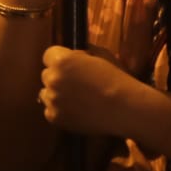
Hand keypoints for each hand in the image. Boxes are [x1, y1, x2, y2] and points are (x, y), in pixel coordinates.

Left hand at [38, 46, 158, 137]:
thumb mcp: (101, 56)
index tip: (70, 66)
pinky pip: (50, 111)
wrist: (124, 108)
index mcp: (62, 60)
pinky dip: (60, 112)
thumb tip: (75, 53)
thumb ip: (82, 53)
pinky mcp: (54, 117)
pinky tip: (77, 111)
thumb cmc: (116, 79)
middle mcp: (52, 78)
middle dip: (58, 78)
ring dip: (56, 95)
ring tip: (77, 100)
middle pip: (46, 75)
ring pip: (46, 94)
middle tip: (76, 85)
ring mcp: (52, 99)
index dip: (59, 60)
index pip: (48, 55)